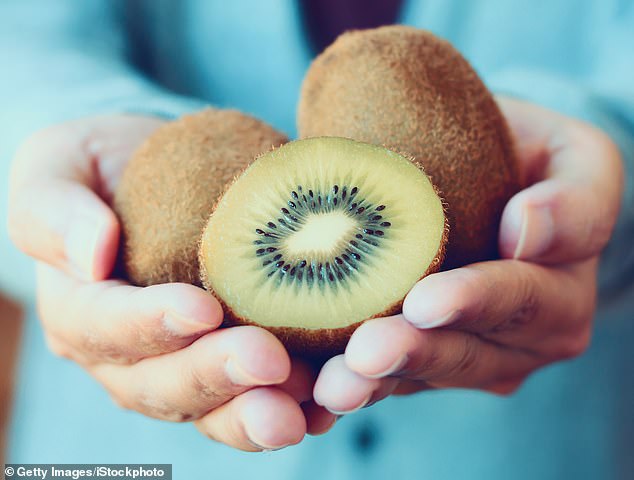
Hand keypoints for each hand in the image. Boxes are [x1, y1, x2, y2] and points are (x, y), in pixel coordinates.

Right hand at [8, 115, 335, 449]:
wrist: (155, 174)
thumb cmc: (101, 169)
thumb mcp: (58, 168)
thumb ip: (54, 211)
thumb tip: (90, 254)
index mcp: (80, 311)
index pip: (106, 327)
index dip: (151, 324)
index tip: (201, 309)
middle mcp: (128, 355)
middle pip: (163, 383)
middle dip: (215, 376)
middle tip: (267, 360)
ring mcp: (180, 365)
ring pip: (211, 408)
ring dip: (253, 413)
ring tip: (297, 410)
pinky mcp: (228, 364)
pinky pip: (252, 399)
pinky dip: (289, 408)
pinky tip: (323, 407)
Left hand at [313, 97, 623, 412]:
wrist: (487, 178)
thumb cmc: (527, 159)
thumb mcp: (576, 158)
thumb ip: (575, 197)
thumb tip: (526, 226)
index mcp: (560, 293)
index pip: (521, 299)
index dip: (475, 302)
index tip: (425, 301)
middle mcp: (520, 340)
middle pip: (467, 353)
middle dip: (415, 353)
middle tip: (365, 353)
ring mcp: (472, 358)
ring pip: (423, 376)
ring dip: (378, 381)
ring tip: (335, 385)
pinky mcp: (427, 364)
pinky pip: (392, 379)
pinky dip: (356, 383)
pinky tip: (319, 389)